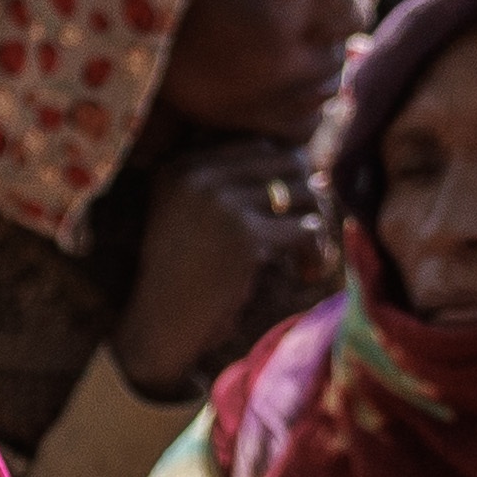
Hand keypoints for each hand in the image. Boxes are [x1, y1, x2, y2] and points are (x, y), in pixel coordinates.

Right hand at [106, 136, 329, 402]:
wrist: (159, 329)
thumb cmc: (184, 279)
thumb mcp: (195, 219)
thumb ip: (238, 187)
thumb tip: (313, 170)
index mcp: (181, 166)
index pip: (259, 146)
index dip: (284, 177)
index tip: (287, 215)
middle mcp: (198, 175)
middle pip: (287, 162)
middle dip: (307, 197)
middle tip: (306, 234)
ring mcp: (221, 203)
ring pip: (303, 191)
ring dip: (317, 224)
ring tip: (308, 258)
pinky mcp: (245, 235)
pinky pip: (307, 228)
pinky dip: (316, 251)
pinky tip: (308, 273)